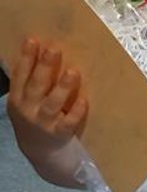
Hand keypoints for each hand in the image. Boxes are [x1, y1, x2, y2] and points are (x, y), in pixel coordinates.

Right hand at [6, 39, 87, 154]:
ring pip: (52, 103)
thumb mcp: (26, 101)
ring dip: (62, 88)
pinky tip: (84, 101)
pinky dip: (75, 112)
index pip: (20, 75)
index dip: (26, 58)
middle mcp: (28, 109)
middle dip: (44, 67)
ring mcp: (42, 123)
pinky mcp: (58, 134)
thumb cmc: (36, 117)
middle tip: (54, 49)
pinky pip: (67, 123)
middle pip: (36, 86)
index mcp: (18, 98)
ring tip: (73, 72)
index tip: (33, 40)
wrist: (40, 151)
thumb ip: (32, 81)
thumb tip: (44, 49)